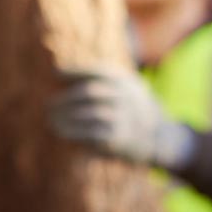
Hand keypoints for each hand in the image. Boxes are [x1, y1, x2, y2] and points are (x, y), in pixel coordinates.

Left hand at [49, 66, 195, 169]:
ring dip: (67, 118)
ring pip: (90, 115)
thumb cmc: (135, 108)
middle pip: (89, 93)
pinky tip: (63, 135)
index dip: (73, 72)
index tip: (54, 73)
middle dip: (66, 99)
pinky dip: (76, 135)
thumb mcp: (127, 87)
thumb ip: (102, 80)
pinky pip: (94, 136)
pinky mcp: (121, 139)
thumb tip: (59, 73)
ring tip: (51, 121)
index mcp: (126, 82)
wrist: (164, 137)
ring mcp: (125, 118)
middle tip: (48, 105)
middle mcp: (127, 97)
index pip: (96, 72)